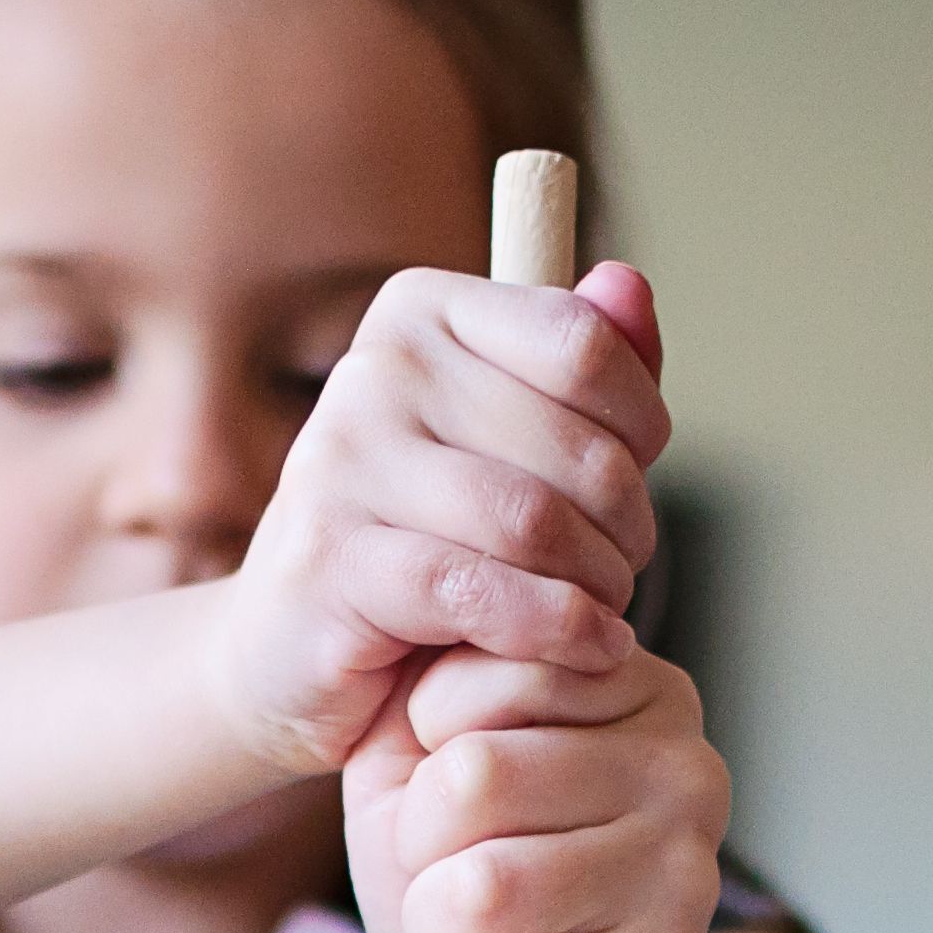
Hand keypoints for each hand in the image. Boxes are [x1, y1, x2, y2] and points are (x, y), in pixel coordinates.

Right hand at [212, 262, 669, 777]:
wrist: (293, 648)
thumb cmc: (424, 536)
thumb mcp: (515, 440)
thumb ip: (582, 364)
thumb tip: (627, 284)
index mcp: (420, 312)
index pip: (583, 344)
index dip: (640, 425)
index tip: (633, 479)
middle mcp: (372, 368)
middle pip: (574, 445)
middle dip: (625, 527)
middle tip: (616, 569)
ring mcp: (341, 461)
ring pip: (532, 522)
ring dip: (596, 584)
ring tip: (600, 609)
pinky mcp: (329, 558)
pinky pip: (478, 590)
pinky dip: (554, 628)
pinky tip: (584, 644)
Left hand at [345, 642, 729, 932]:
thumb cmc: (471, 888)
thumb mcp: (418, 772)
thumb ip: (418, 695)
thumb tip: (435, 642)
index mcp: (641, 697)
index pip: (482, 682)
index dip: (420, 764)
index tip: (456, 809)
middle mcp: (688, 775)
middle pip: (470, 781)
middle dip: (419, 857)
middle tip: (453, 892)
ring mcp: (686, 882)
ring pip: (479, 892)